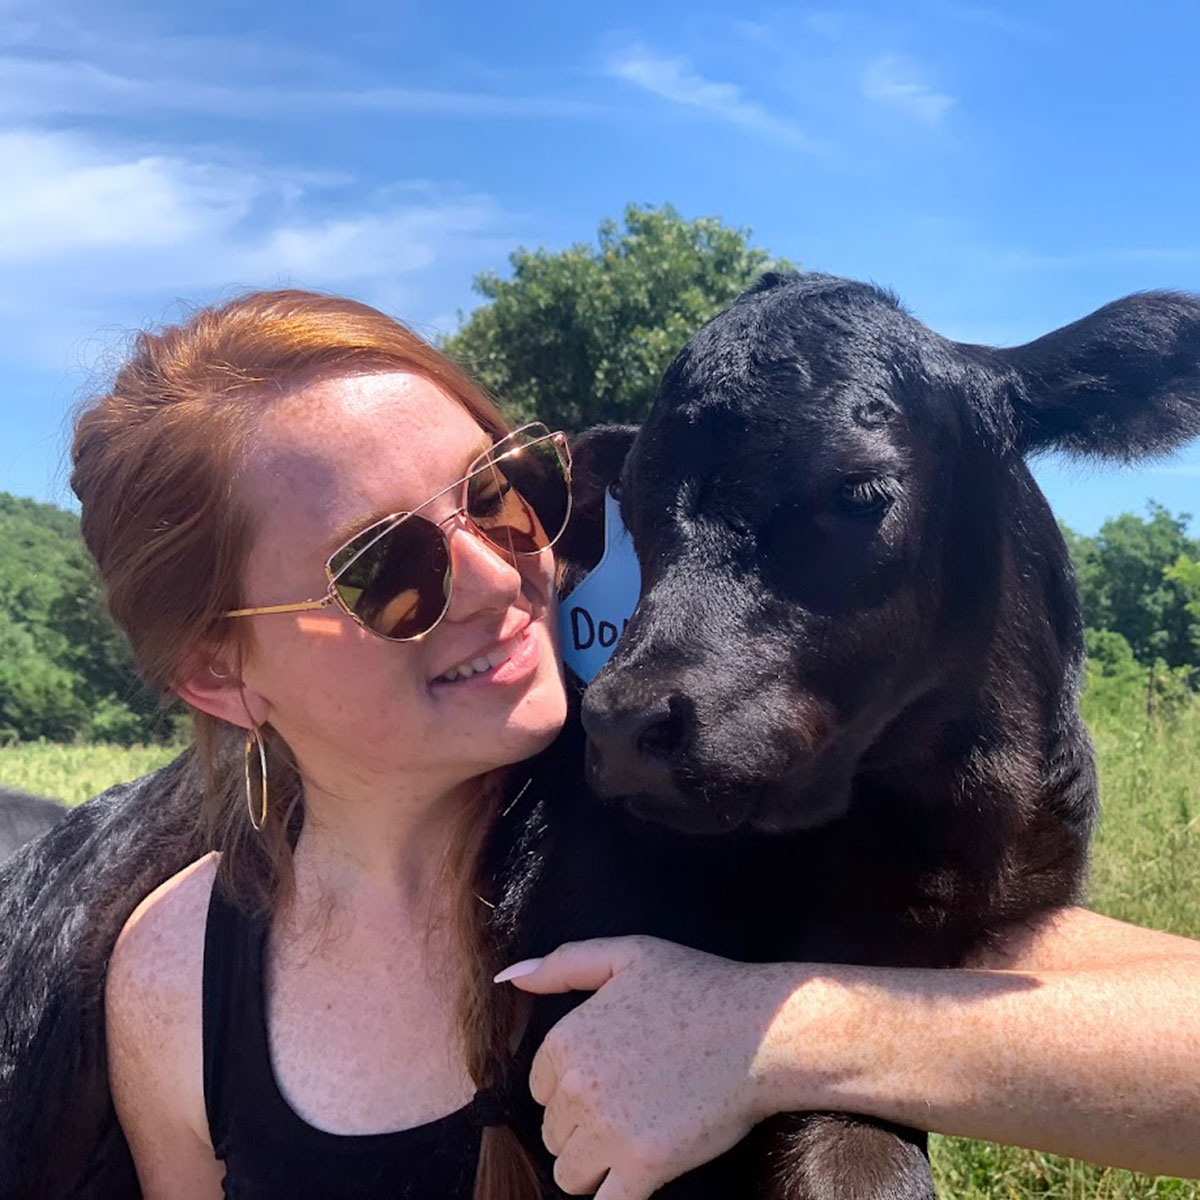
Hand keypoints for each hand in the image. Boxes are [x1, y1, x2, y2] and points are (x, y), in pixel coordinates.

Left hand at [495, 936, 803, 1197]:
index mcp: (566, 1038)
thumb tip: (507, 978)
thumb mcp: (627, 954)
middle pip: (552, 1132)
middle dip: (582, 1127)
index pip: (539, 1088)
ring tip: (635, 1139)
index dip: (571, 1088)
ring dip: (595, 1166)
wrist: (762, 1032)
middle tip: (631, 1105)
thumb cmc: (698, 987)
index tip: (610, 1079)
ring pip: (570, 1173)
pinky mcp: (643, 1166)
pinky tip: (635, 1177)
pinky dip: (612, 1196)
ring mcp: (607, 1130)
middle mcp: (577, 1086)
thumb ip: (562, 964)